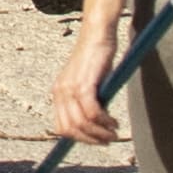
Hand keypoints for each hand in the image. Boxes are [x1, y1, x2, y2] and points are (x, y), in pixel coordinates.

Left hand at [55, 29, 128, 144]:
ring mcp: (70, 88)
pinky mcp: (84, 83)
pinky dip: (104, 122)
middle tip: (108, 140)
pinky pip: (92, 112)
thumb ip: (87, 102)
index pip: (61, 127)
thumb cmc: (96, 56)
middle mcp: (60, 91)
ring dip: (100, 134)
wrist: (98, 33)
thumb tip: (95, 125)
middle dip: (91, 140)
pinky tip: (113, 122)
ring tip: (113, 133)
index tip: (96, 140)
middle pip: (70, 130)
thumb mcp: (88, 82)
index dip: (79, 138)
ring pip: (81, 124)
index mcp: (58, 92)